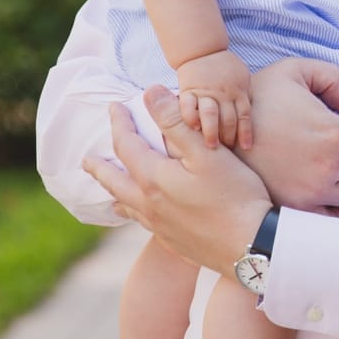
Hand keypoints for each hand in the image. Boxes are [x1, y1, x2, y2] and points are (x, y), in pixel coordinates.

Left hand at [82, 88, 270, 275]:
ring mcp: (160, 226)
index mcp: (154, 178)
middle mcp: (149, 204)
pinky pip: (143, 224)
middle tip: (86, 160)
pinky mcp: (174, 241)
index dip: (119, 123)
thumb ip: (176, 121)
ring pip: (127, 206)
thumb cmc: (235, 195)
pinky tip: (143, 216)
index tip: (114, 107)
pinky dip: (134, 213)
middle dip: (99, 167)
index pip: (126, 144)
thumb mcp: (207, 152)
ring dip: (114, 192)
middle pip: (114, 181)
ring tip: (108, 190)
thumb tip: (150, 93)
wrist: (251, 245)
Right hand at [176, 49, 252, 149]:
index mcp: (238, 91)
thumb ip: (245, 95)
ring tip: (212, 146)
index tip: (247, 147)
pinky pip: (187, 106)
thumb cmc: (225, 66)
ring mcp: (205, 91)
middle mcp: (223, 93)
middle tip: (227, 150)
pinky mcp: (188, 90)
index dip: (246, 133)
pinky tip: (193, 128)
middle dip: (229, 137)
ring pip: (210, 114)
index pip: (245, 115)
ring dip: (211, 132)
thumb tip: (253, 116)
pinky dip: (190, 118)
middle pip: (228, 119)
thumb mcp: (243, 76)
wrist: (202, 50)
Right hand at [243, 59, 338, 215]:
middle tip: (328, 149)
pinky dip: (327, 204)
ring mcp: (314, 191)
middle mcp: (329, 166)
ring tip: (321, 167)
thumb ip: (328, 76)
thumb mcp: (292, 70)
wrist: (220, 135)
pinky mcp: (298, 208)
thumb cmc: (258, 99)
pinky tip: (313, 188)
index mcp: (334, 132)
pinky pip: (331, 215)